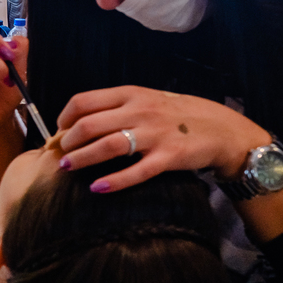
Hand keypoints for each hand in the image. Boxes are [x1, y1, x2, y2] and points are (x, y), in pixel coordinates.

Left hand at [56, 86, 270, 192]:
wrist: (223, 129)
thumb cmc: (179, 116)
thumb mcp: (148, 101)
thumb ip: (119, 108)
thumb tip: (81, 122)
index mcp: (132, 95)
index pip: (84, 101)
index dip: (65, 117)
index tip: (59, 130)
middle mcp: (140, 112)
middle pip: (89, 125)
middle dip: (69, 141)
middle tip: (62, 153)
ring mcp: (154, 135)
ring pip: (106, 146)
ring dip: (81, 159)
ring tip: (68, 167)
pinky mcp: (168, 158)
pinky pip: (135, 172)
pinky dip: (113, 182)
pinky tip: (97, 188)